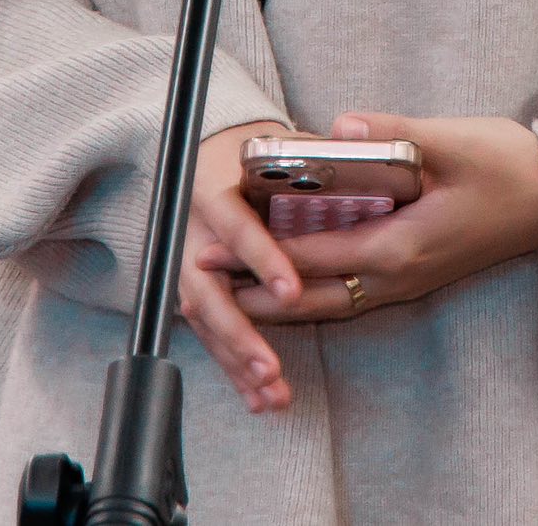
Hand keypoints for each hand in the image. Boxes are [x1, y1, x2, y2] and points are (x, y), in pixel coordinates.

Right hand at [177, 122, 301, 414]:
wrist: (210, 154)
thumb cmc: (254, 151)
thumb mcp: (276, 143)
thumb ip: (309, 151)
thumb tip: (350, 140)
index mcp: (216, 190)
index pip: (236, 226)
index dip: (262, 259)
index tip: (292, 291)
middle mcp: (194, 231)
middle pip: (205, 289)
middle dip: (238, 333)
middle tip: (271, 368)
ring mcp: (187, 263)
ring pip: (205, 319)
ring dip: (236, 360)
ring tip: (272, 391)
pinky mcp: (195, 288)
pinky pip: (209, 333)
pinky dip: (233, 366)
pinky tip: (259, 397)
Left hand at [203, 112, 537, 326]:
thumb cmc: (508, 167)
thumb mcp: (452, 142)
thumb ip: (394, 134)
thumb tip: (340, 126)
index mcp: (400, 249)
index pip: (312, 260)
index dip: (258, 257)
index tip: (212, 247)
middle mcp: (398, 276)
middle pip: (312, 297)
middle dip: (254, 292)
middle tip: (202, 279)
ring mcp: (408, 279)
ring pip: (331, 300)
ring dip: (280, 297)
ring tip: (231, 286)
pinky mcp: (415, 270)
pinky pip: (352, 291)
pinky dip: (313, 289)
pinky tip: (292, 273)